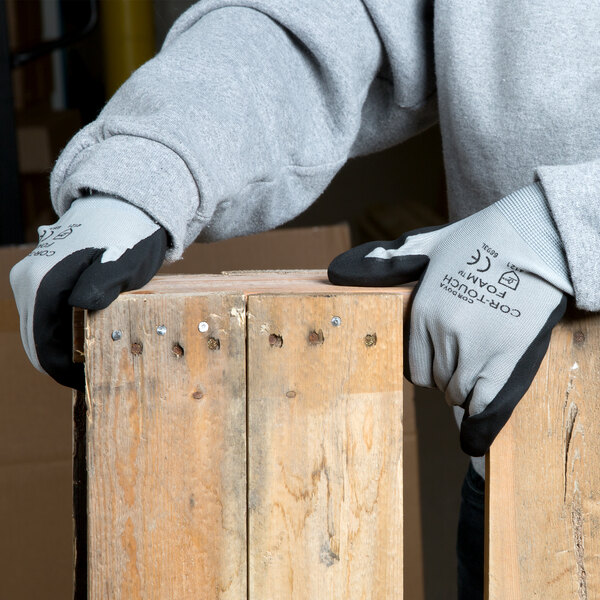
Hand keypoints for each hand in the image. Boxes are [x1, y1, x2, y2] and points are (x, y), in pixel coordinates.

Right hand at [10, 196, 166, 390]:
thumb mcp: (123, 262)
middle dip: (62, 363)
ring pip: (40, 330)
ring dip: (62, 348)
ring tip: (95, 357)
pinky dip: (62, 332)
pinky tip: (87, 336)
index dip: (62, 371)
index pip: (41, 345)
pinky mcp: (39, 278)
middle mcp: (26, 280)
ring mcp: (30, 278)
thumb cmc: (127, 236)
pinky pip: (45, 315)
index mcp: (42, 281)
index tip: (89, 382)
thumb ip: (102, 284)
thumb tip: (79, 306)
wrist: (120, 206)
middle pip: (35, 341)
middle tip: (95, 376)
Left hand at [328, 184, 572, 455]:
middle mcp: (443, 335)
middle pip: (437, 380)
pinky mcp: (506, 360)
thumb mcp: (428, 245)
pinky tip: (476, 428)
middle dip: (448, 374)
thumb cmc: (482, 239)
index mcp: (422, 312)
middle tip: (468, 357)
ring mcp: (474, 350)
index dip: (429, 367)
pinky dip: (480, 416)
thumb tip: (339, 271)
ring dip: (468, 387)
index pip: (414, 367)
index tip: (443, 360)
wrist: (537, 238)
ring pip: (459, 392)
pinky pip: (483, 405)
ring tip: (484, 366)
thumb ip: (387, 262)